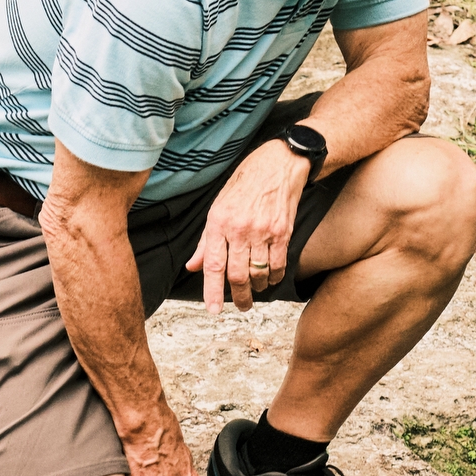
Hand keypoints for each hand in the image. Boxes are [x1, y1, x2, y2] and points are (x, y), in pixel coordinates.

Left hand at [189, 144, 308, 309]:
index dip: (212, 291)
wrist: (279, 164)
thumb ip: (206, 242)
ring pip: (258, 273)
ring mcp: (263, 231)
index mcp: (219, 222)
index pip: (213, 265)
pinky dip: (274, 277)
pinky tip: (270, 279)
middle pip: (237, 275)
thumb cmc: (245, 184)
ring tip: (255, 289)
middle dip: (239, 296)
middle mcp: (240, 228)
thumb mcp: (218, 207)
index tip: (213, 310)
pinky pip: (279, 265)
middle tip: (240, 306)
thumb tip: (193, 266)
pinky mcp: (283, 232)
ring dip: (257, 288)